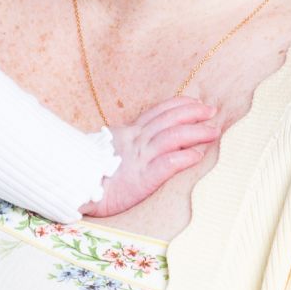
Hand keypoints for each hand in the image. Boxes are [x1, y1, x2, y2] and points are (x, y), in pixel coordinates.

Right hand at [81, 96, 219, 217]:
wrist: (77, 188)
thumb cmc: (92, 171)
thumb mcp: (111, 147)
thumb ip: (128, 140)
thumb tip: (145, 135)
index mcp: (128, 132)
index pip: (158, 112)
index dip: (179, 105)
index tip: (196, 102)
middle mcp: (136, 141)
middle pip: (169, 120)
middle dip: (193, 113)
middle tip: (212, 111)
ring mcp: (139, 158)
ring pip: (172, 138)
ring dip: (195, 132)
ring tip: (213, 131)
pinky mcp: (142, 179)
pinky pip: (166, 165)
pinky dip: (183, 158)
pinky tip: (197, 155)